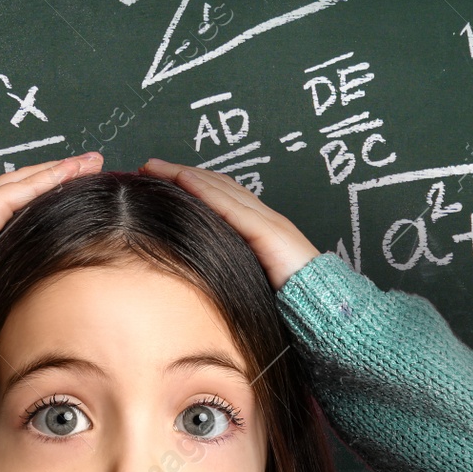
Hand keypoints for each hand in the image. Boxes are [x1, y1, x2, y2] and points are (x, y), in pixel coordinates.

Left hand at [137, 157, 320, 291]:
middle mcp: (263, 217)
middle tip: (147, 165)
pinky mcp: (268, 232)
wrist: (324, 306)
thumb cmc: (288, 301)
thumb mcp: (248, 281)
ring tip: (156, 168)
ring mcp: (267, 221)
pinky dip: (206, 191)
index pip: (219, 195)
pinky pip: (232, 206)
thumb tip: (196, 276)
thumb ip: (229, 270)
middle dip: (180, 172)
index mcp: (258, 228)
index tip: (157, 179)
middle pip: (216, 184)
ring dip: (185, 175)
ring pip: (220, 188)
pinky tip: (184, 181)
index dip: (188, 183)